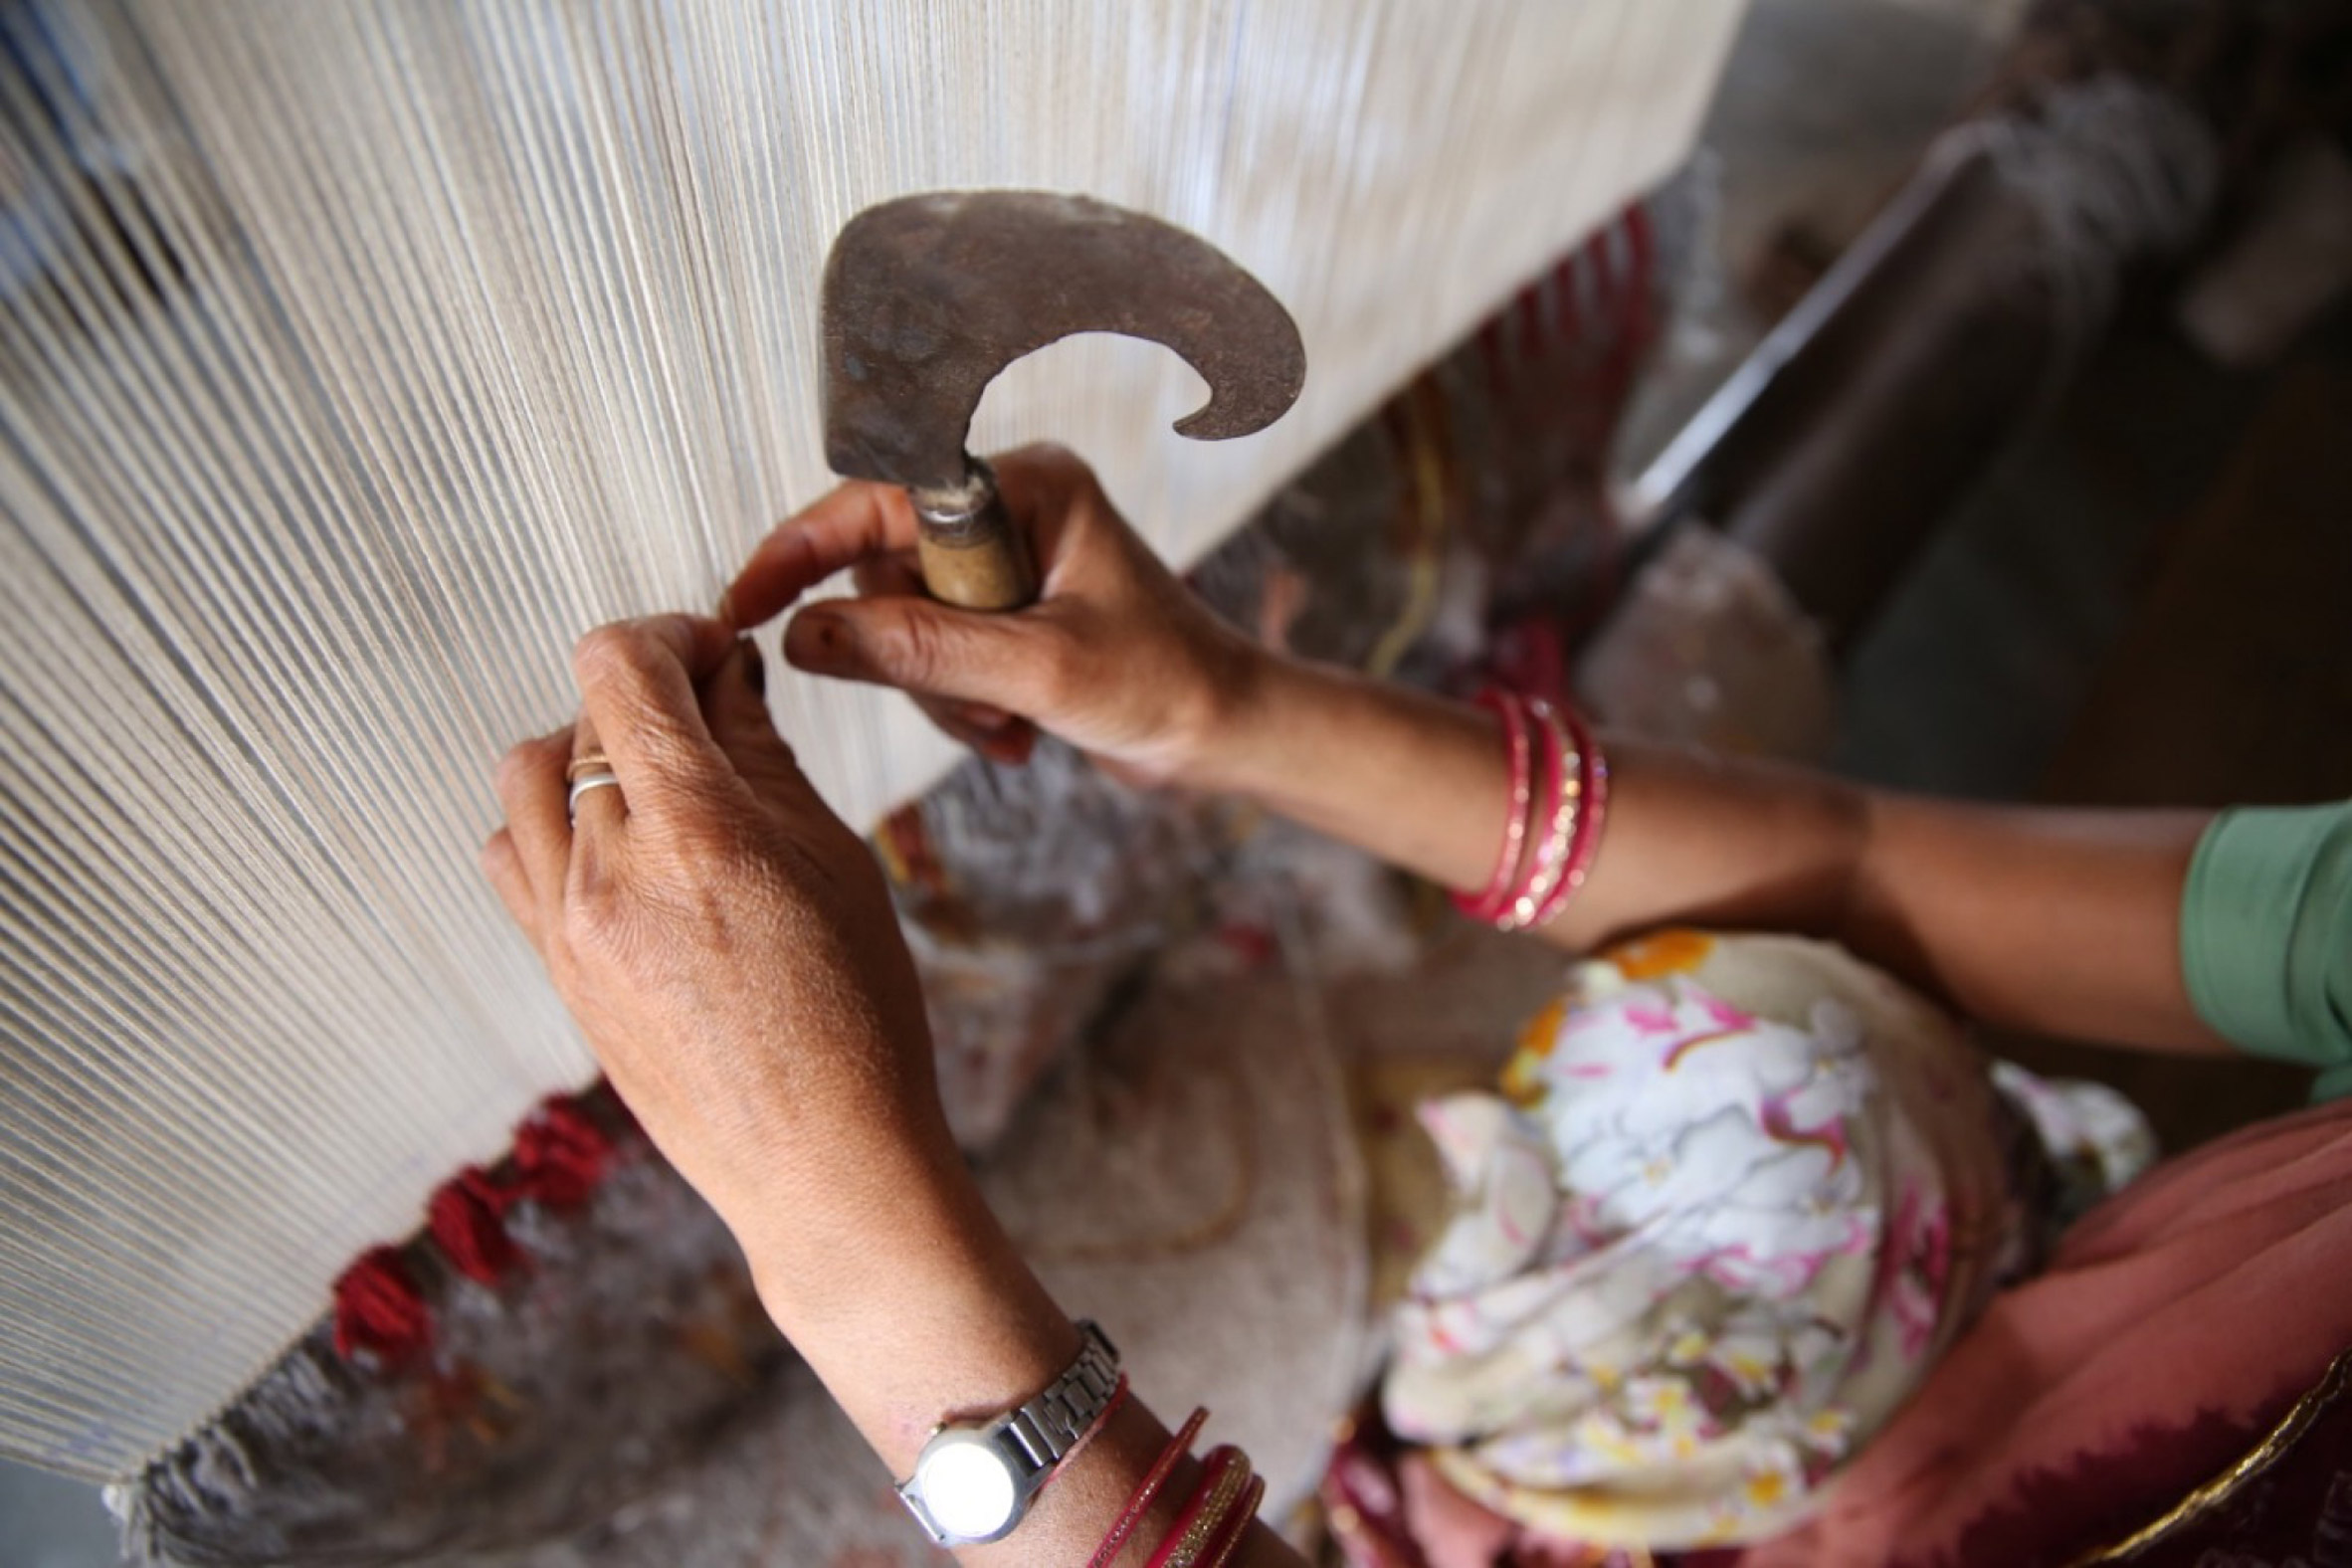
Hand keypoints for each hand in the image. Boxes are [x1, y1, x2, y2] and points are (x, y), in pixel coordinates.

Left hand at [479, 615, 955, 1318]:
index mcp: (697, 833)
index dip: (669, 634)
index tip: (714, 648)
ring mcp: (568, 930)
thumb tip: (725, 673)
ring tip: (658, 778)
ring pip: (527, 779)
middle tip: (707, 707)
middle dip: (643, 690)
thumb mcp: (834, 860)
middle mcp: (610, 875)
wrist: (821, 1162)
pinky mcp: (556, 974)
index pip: (621, 668)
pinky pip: (514, 860)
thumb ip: (762, 755)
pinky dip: (553, 824)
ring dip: (586, 751)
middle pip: (578, 716)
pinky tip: (620, 847)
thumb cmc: (858, 1017)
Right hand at [722, 443, 1264, 786]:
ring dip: (943, 694)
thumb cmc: (1166, 686)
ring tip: (1009, 727)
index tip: (746, 603)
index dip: (803, 549)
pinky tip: (1017, 733)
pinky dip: (962, 705)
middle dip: (914, 658)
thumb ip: (920, 651)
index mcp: (1025, 485)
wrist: (1228, 735)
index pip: (877, 499)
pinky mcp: (1004, 613)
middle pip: (883, 575)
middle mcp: (1006, 510)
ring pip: (901, 627)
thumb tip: (803, 636)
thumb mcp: (1038, 672)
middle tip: (980, 708)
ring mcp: (1004, 564)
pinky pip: (933, 656)